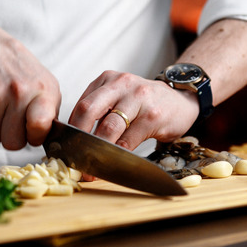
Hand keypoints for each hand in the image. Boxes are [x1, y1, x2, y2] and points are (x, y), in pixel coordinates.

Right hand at [0, 4, 61, 149]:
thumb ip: (46, 115)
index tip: (32, 130)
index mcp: (45, 91)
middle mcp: (24, 90)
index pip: (42, 132)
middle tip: (9, 115)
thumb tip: (53, 148)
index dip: (34, 136)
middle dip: (9, 134)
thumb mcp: (42, 87)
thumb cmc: (17, 71)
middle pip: (13, 142)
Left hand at [68, 70, 198, 150]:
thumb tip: (73, 140)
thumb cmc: (145, 104)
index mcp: (108, 79)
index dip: (70, 129)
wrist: (181, 100)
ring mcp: (139, 98)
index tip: (64, 148)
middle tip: (73, 159)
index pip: (81, 104)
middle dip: (78, 138)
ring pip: (109, 127)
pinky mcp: (153, 115)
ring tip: (91, 166)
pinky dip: (118, 154)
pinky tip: (113, 163)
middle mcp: (122, 84)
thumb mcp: (120, 97)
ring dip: (97, 151)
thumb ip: (99, 111)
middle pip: (89, 111)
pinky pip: (129, 139)